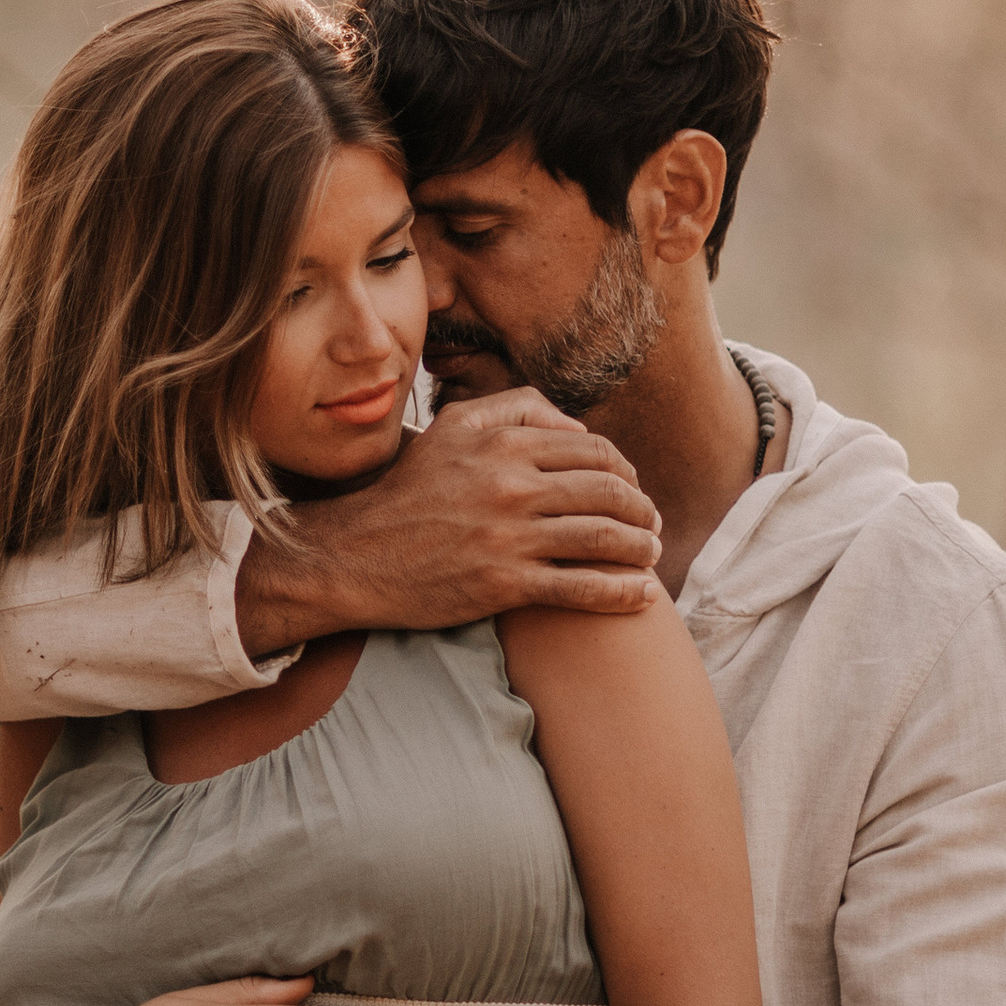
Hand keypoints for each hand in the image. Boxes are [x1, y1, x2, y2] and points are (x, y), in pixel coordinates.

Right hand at [236, 393, 660, 654]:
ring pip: (604, 537)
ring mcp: (510, 536)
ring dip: (641, 548)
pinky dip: (622, 592)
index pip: (593, 451)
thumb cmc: (407, 492)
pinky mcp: (505, 583)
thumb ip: (514, 409)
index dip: (624, 471)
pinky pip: (582, 587)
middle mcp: (512, 484)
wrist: (355, 555)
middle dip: (642, 509)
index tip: (631, 488)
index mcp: (503, 442)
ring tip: (651, 555)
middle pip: (608, 492)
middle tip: (651, 524)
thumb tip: (576, 426)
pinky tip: (642, 596)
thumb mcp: (452, 428)